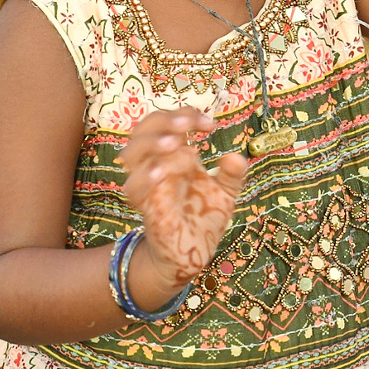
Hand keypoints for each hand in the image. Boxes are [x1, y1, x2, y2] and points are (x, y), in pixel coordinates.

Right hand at [120, 108, 247, 293]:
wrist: (193, 254)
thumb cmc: (203, 218)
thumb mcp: (224, 193)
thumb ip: (231, 175)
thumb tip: (236, 157)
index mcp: (173, 155)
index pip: (167, 122)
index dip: (185, 115)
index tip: (209, 124)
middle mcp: (157, 166)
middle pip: (144, 129)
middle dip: (165, 121)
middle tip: (189, 126)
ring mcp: (149, 186)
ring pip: (131, 153)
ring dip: (151, 143)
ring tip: (176, 144)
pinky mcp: (147, 208)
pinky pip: (135, 187)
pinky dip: (146, 176)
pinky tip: (163, 174)